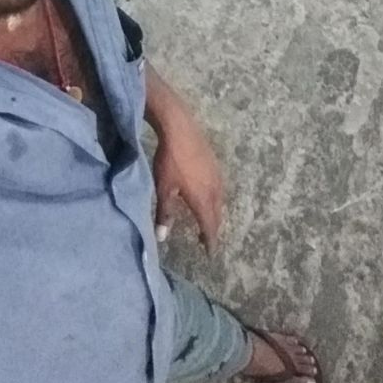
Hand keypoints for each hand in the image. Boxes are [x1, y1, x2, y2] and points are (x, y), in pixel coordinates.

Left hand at [153, 112, 224, 255]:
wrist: (180, 128)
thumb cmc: (169, 160)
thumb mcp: (164, 188)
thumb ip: (164, 213)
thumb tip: (162, 237)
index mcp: (202, 199)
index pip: (209, 226)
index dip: (210, 241)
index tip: (210, 254)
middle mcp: (214, 190)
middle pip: (217, 216)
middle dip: (212, 229)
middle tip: (205, 239)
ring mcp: (217, 176)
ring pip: (220, 202)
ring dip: (214, 215)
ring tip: (206, 220)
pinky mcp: (215, 165)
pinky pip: (219, 189)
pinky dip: (215, 200)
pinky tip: (207, 196)